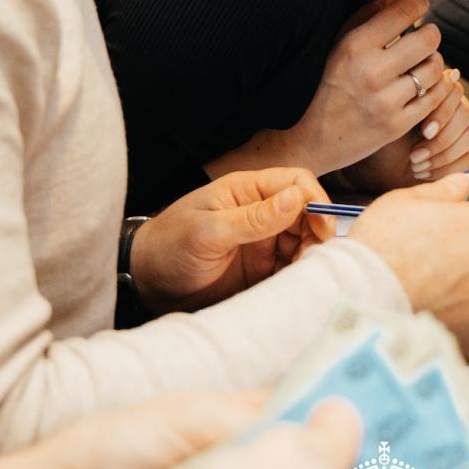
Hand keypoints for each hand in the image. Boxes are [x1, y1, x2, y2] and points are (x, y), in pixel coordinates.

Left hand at [132, 168, 334, 312]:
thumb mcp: (209, 232)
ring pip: (306, 241)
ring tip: (305, 275)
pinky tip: (300, 286)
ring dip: (312, 255)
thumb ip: (253, 218)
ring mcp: (263, 242)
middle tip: (314, 257)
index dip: (314, 200)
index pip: (296, 182)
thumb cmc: (169, 247)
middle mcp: (261, 213)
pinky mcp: (263, 270)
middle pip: (307, 213)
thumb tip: (296, 198)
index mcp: (247, 191)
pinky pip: (293, 268)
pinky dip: (302, 275)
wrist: (146, 284)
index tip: (322, 227)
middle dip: (318, 232)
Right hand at [290, 0, 452, 173]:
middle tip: (426, 36)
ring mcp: (385, 101)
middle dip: (431, 34)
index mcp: (354, 46)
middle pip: (428, 40)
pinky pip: (433, 99)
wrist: (310, 140)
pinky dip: (432, 90)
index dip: (419, 4)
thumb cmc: (324, 86)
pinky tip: (422, 87)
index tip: (421, 5)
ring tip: (422, 63)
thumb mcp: (335, 47)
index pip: (403, 12)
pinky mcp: (396, 125)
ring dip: (433, 63)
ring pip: (434, 69)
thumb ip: (362, 19)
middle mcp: (371, 72)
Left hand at [337, 68, 468, 188]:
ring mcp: (462, 127)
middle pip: (465, 113)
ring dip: (444, 155)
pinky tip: (424, 172)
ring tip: (415, 165)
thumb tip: (432, 82)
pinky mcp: (466, 150)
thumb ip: (409, 98)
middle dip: (442, 138)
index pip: (454, 92)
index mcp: (437, 90)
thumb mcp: (389, 117)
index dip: (442, 112)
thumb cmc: (380, 137)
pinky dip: (447, 167)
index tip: (423, 132)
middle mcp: (453, 105)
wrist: (378, 166)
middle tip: (416, 155)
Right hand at [349, 174, 468, 361]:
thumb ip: (443, 191)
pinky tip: (430, 318)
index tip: (438, 244)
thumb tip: (460, 185)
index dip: (458, 234)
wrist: (366, 300)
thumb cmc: (383, 250)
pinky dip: (458, 328)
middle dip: (466, 267)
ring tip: (425, 298)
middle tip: (428, 272)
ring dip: (464, 300)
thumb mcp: (406, 201)